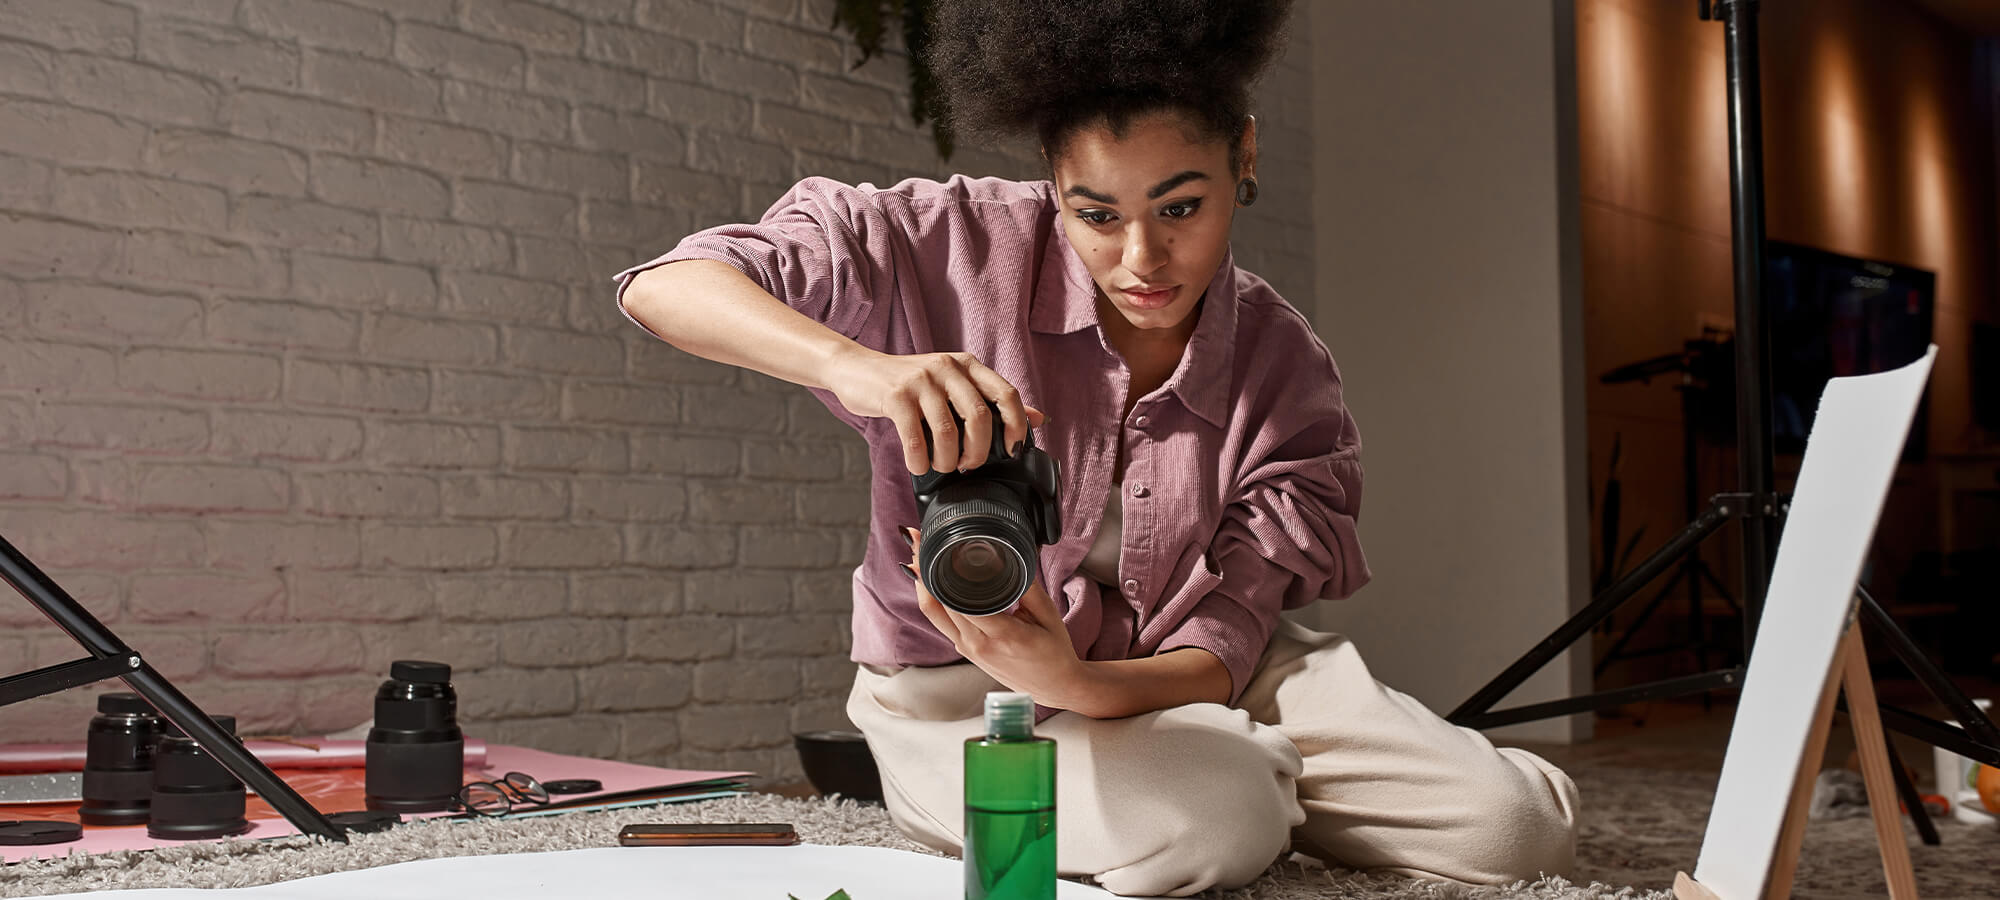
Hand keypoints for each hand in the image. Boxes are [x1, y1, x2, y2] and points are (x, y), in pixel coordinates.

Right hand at [823, 347, 1045, 474]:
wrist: (857, 369)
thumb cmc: (908, 384)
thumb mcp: (951, 384)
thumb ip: (990, 400)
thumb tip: (1037, 418)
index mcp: (967, 365)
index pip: (1006, 393)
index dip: (1015, 426)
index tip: (1012, 451)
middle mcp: (947, 367)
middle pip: (979, 416)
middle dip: (978, 452)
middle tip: (968, 466)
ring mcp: (921, 379)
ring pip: (947, 431)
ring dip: (946, 460)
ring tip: (940, 467)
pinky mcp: (896, 394)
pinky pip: (915, 436)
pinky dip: (919, 460)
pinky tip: (918, 465)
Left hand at [901, 527, 1087, 709]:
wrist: (1053, 685)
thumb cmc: (1054, 651)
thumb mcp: (1048, 614)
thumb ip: (1027, 585)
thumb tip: (1012, 553)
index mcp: (1002, 635)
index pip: (961, 601)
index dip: (942, 572)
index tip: (935, 546)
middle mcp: (978, 644)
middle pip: (938, 604)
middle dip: (924, 569)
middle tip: (917, 539)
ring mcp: (968, 649)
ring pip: (932, 613)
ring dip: (920, 583)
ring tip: (915, 554)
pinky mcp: (965, 651)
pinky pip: (940, 621)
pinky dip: (932, 598)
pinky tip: (929, 578)